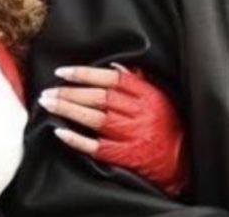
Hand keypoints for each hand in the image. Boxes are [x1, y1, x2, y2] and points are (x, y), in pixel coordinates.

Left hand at [40, 63, 187, 195]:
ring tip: (47, 104)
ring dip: (68, 110)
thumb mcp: (158, 96)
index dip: (84, 74)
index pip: (110, 80)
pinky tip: (60, 131)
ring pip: (95, 119)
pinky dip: (77, 139)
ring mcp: (130, 135)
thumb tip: (114, 68)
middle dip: (70, 92)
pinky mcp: (124, 155)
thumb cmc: (167, 124)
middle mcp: (138, 114)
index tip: (63, 72)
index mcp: (146, 95)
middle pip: (99, 98)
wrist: (180, 159)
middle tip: (49, 90)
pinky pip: (96, 146)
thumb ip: (137, 81)